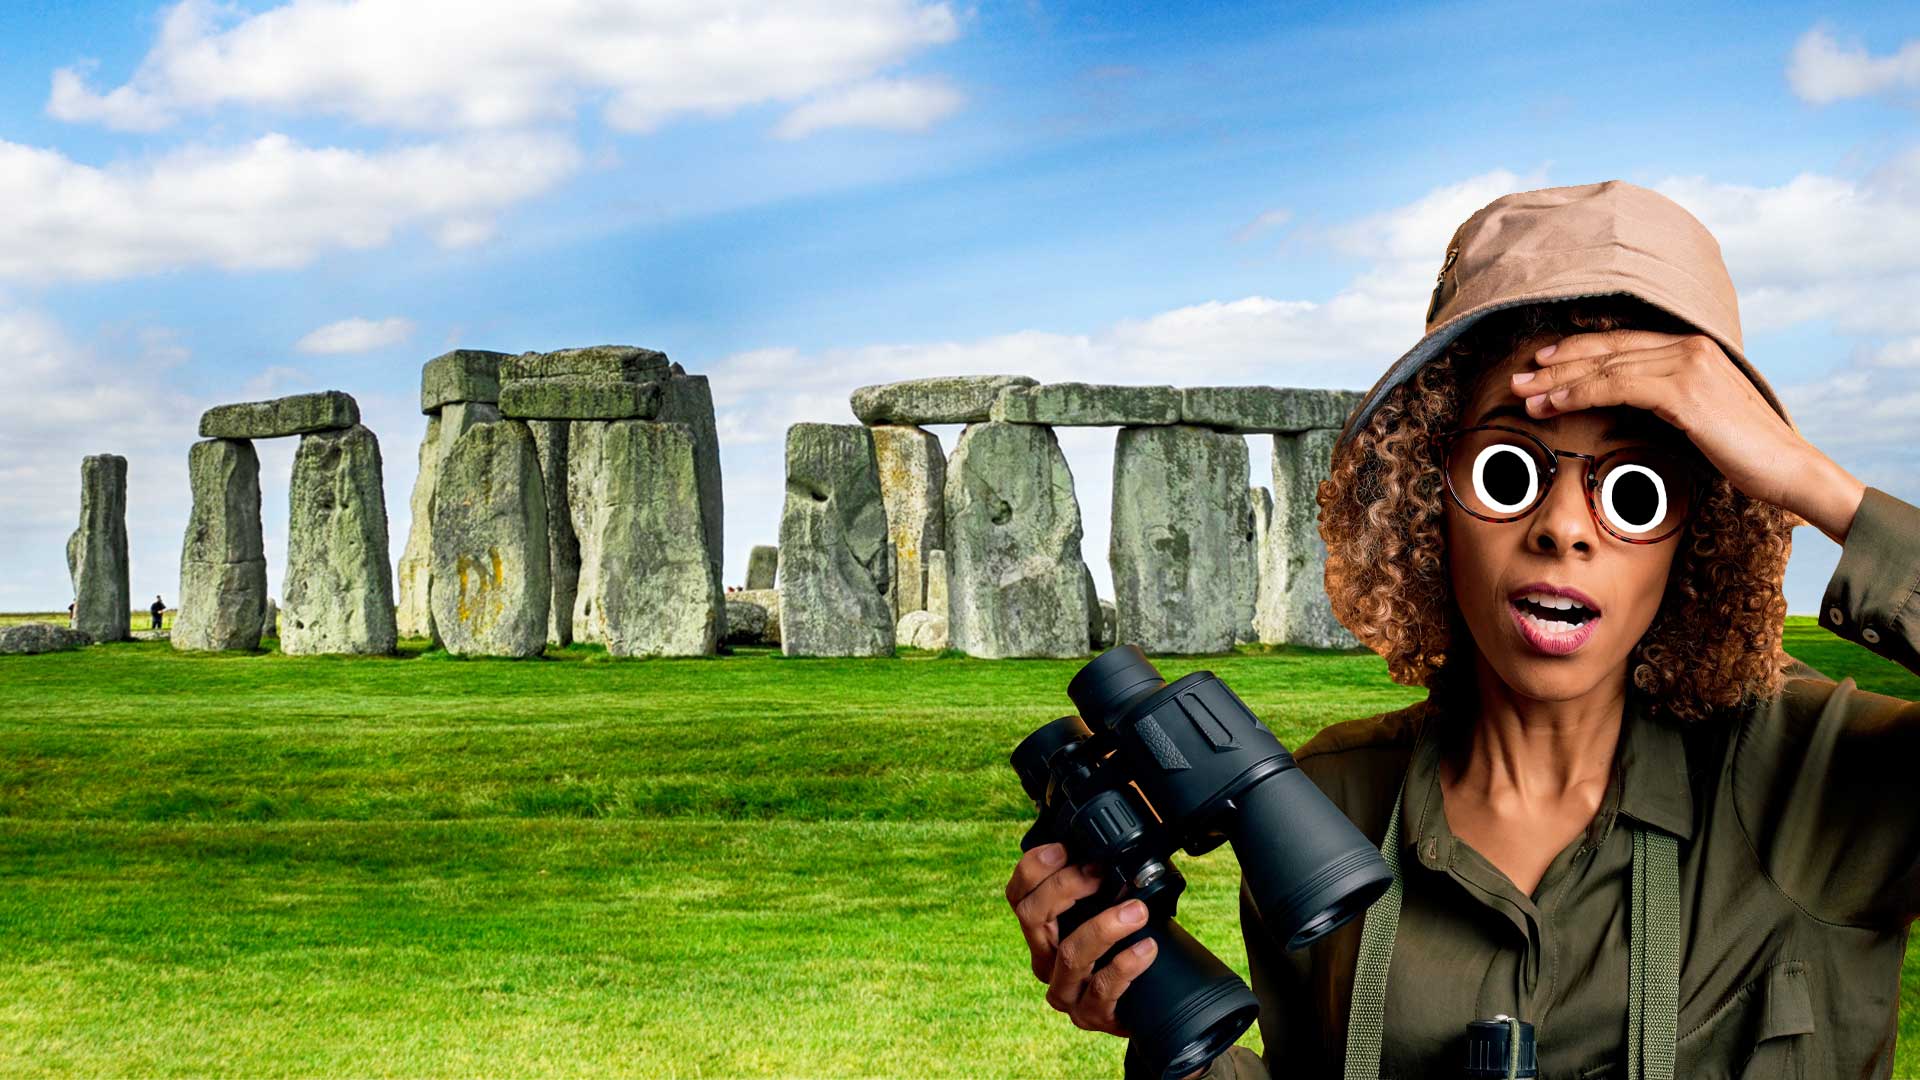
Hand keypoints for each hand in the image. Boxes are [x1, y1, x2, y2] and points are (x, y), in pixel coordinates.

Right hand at [1005, 842, 1160, 1036]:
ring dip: (1103, 926)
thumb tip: (1110, 843)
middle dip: (1066, 886)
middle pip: (1032, 917)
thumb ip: (1098, 882)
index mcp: (1041, 930)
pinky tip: (1147, 948)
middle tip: (1101, 873)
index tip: (1064, 848)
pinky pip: (1103, 988)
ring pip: (1069, 954)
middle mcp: (1045, 960)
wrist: (1147, 1003)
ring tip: (1137, 910)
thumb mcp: (1105, 909)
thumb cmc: (1123, 948)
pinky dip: (1126, 964)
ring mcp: (1066, 991)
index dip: (1033, 867)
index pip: (1017, 895)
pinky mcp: (1092, 1015)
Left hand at [1510, 330, 1866, 542]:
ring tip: (1523, 395)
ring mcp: (1689, 365)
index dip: (1578, 350)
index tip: (1542, 361)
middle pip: (1607, 349)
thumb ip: (1669, 400)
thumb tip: (1634, 405)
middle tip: (1517, 376)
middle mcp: (1690, 347)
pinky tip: (1553, 403)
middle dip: (1557, 362)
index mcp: (1693, 349)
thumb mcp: (1701, 416)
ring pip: (1606, 367)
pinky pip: (1617, 387)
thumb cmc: (1746, 452)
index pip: (1622, 343)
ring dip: (1558, 381)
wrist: (1789, 468)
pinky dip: (1580, 393)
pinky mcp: (1686, 391)